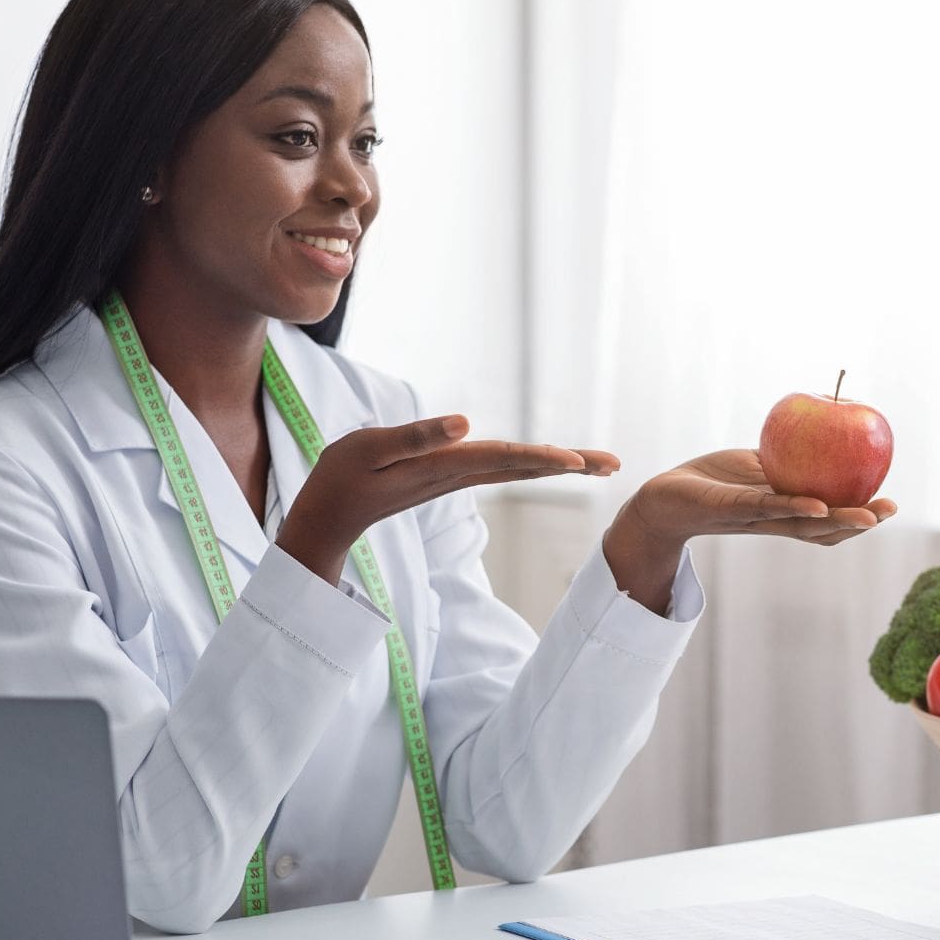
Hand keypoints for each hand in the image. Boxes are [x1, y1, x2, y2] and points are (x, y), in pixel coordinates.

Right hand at [279, 414, 617, 582]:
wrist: (325, 517)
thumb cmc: (339, 478)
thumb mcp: (369, 448)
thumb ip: (415, 437)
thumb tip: (464, 422)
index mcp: (443, 468)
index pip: (503, 460)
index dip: (542, 459)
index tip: (579, 462)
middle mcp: (457, 476)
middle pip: (525, 469)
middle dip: (570, 465)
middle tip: (615, 464)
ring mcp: (454, 479)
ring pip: (517, 471)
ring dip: (558, 466)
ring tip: (597, 464)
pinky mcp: (446, 477)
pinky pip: (500, 470)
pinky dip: (531, 466)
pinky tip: (548, 464)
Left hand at [600, 449, 896, 614]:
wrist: (664, 498)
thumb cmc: (712, 483)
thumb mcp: (755, 468)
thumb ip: (784, 461)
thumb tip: (819, 435)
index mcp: (783, 514)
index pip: (829, 521)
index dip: (859, 517)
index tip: (889, 505)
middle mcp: (774, 522)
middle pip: (824, 529)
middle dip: (859, 522)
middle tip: (889, 510)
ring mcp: (754, 519)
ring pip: (802, 524)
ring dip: (836, 521)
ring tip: (867, 516)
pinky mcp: (730, 509)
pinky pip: (766, 508)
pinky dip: (793, 506)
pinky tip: (817, 502)